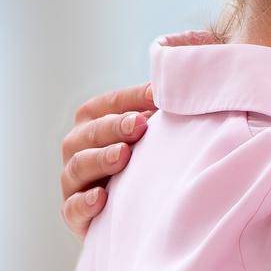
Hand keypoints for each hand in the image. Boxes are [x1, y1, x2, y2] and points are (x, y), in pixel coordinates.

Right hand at [59, 27, 223, 235]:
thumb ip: (175, 92)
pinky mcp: (78, 218)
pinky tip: (103, 198)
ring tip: (124, 156)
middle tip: (140, 126)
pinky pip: (70, 210)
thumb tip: (199, 52)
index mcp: (96, 122)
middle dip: (111, 128)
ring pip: (75, 168)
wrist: (155, 210)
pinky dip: (83, 204)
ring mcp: (76, 183)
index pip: (104, 105)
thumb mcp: (168, 123)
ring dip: (99, 160)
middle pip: (84, 134)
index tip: (159, 98)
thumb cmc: (161, 154)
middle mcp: (80, 149)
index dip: (128, 99)